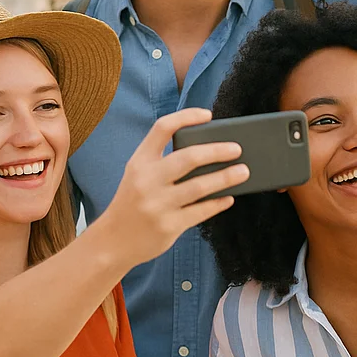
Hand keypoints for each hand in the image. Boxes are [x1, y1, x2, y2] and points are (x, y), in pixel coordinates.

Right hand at [100, 109, 247, 268]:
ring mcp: (158, 204)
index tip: (207, 116)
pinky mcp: (169, 226)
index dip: (186, 117)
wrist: (114, 240)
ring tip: (243, 172)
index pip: (163, 128)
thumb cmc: (133, 202)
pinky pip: (201, 211)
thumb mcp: (138, 175)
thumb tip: (206, 150)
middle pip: (188, 157)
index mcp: (139, 162)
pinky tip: (228, 197)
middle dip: (217, 151)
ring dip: (226, 178)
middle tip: (237, 149)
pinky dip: (218, 203)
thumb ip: (162, 161)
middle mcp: (147, 180)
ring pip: (200, 186)